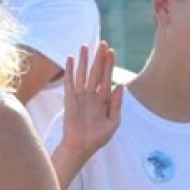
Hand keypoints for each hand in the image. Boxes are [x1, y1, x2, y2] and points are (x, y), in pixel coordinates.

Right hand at [60, 42, 123, 157]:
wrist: (81, 146)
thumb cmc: (99, 137)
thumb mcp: (114, 121)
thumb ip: (117, 103)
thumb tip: (120, 85)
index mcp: (105, 99)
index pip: (107, 76)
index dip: (109, 63)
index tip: (111, 51)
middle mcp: (92, 94)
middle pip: (95, 71)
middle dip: (98, 57)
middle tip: (101, 43)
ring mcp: (81, 96)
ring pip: (82, 74)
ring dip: (83, 60)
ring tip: (84, 46)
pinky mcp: (69, 100)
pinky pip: (69, 82)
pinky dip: (69, 70)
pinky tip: (69, 59)